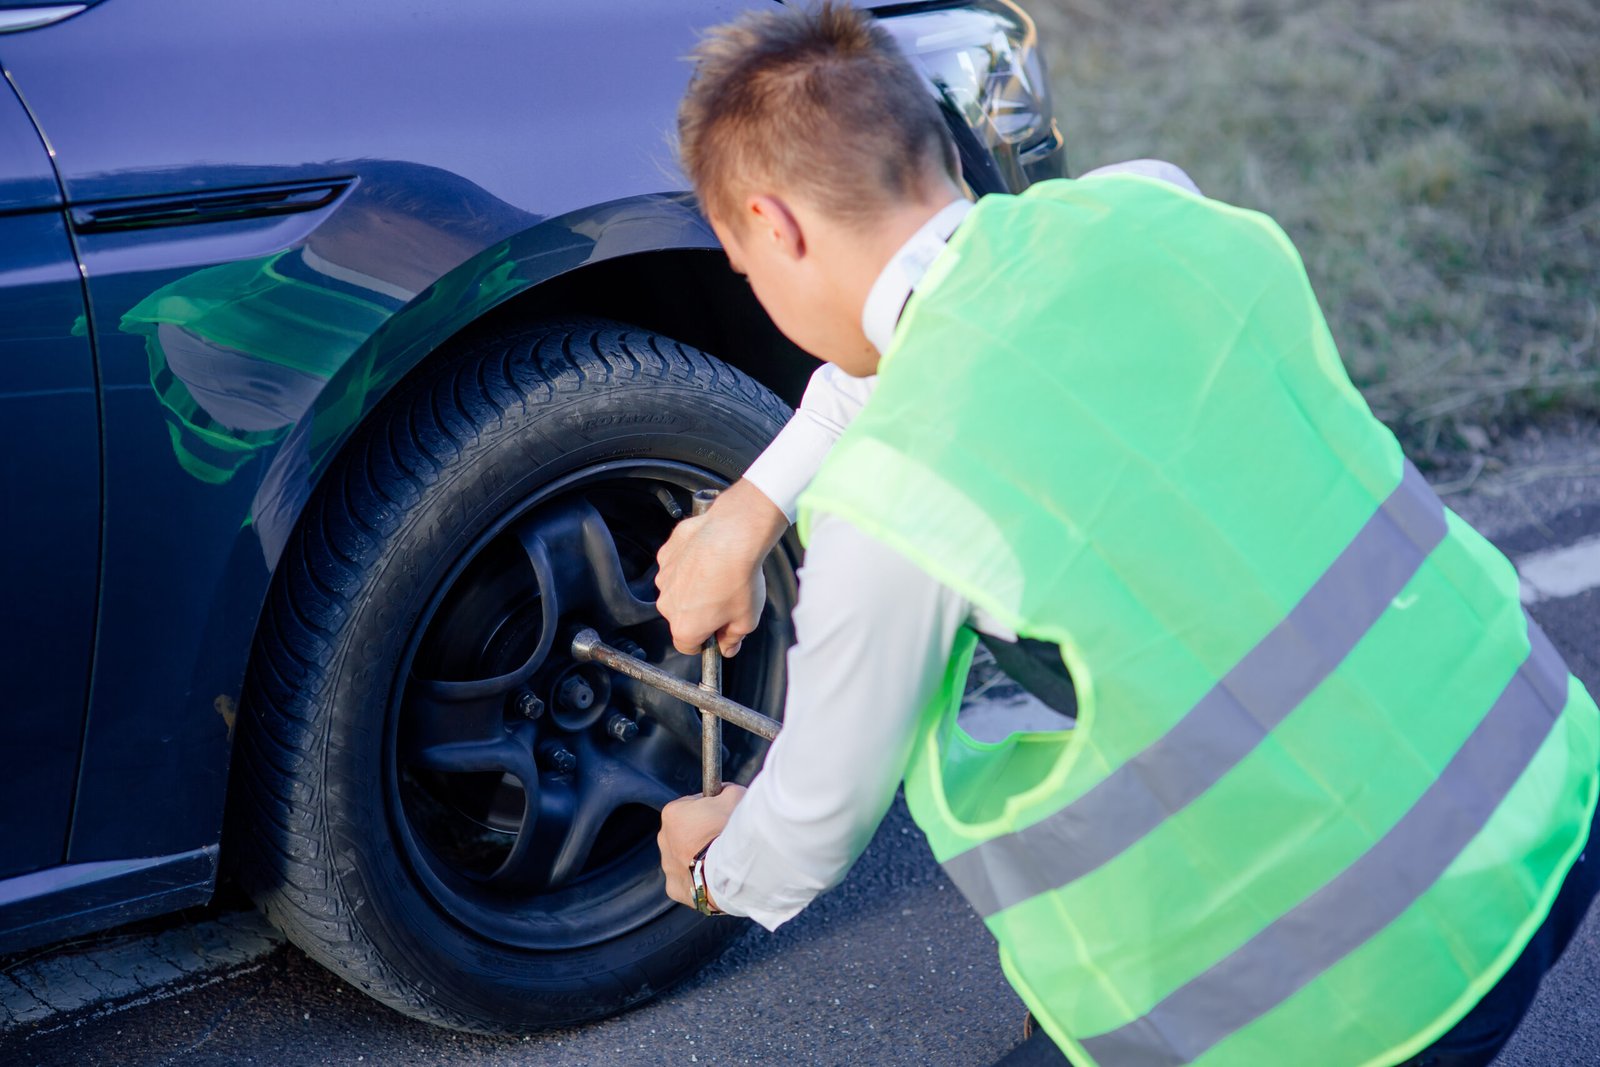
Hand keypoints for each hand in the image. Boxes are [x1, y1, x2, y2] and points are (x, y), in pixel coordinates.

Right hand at [655, 479, 787, 656]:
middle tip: (725, 600)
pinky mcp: (666, 554)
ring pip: (678, 589)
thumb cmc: (739, 578)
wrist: (732, 535)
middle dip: (699, 613)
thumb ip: (734, 638)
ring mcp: (664, 577)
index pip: (688, 646)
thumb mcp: (747, 619)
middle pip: (682, 616)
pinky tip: (710, 557)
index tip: (717, 633)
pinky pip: (677, 565)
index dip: (705, 642)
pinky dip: (689, 564)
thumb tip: (728, 646)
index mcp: (685, 627)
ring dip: (693, 587)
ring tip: (719, 575)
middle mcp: (667, 604)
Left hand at [658, 784, 746, 908]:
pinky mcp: (675, 887)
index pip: (690, 806)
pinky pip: (686, 881)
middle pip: (685, 832)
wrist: (732, 867)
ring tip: (721, 860)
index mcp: (673, 813)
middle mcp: (664, 838)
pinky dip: (698, 879)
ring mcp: (667, 865)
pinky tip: (713, 877)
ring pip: (684, 857)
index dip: (709, 809)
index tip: (722, 815)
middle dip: (701, 834)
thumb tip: (725, 791)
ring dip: (699, 857)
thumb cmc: (733, 829)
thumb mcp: (735, 795)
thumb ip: (726, 791)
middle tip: (724, 838)